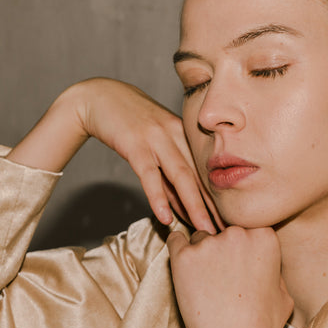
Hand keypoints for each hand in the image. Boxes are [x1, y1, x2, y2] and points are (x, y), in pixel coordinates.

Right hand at [8, 78, 221, 232]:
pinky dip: (158, 197)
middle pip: (199, 175)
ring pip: (181, 176)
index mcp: (184, 134)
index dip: (217, 198)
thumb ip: (168, 172)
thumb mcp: (155, 142)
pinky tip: (165, 217)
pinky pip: (149, 175)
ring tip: (203, 228)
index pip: (205, 171)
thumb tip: (182, 204)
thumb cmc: (129, 122)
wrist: (99, 96)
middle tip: (224, 230)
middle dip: (213, 206)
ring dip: (194, 205)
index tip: (228, 220)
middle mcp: (176, 135)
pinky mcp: (135, 144)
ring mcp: (156, 138)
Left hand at [167, 226, 293, 327]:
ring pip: (199, 239)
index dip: (242, 248)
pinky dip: (177, 250)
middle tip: (220, 278)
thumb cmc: (261, 325)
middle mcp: (238, 233)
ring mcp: (210, 243)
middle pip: (222, 232)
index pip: (246, 229)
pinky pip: (175, 240)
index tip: (238, 266)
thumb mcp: (284, 296)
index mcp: (265, 237)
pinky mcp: (184, 256)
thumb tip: (268, 268)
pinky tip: (183, 267)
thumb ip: (275, 273)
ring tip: (204, 284)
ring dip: (200, 255)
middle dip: (221, 250)